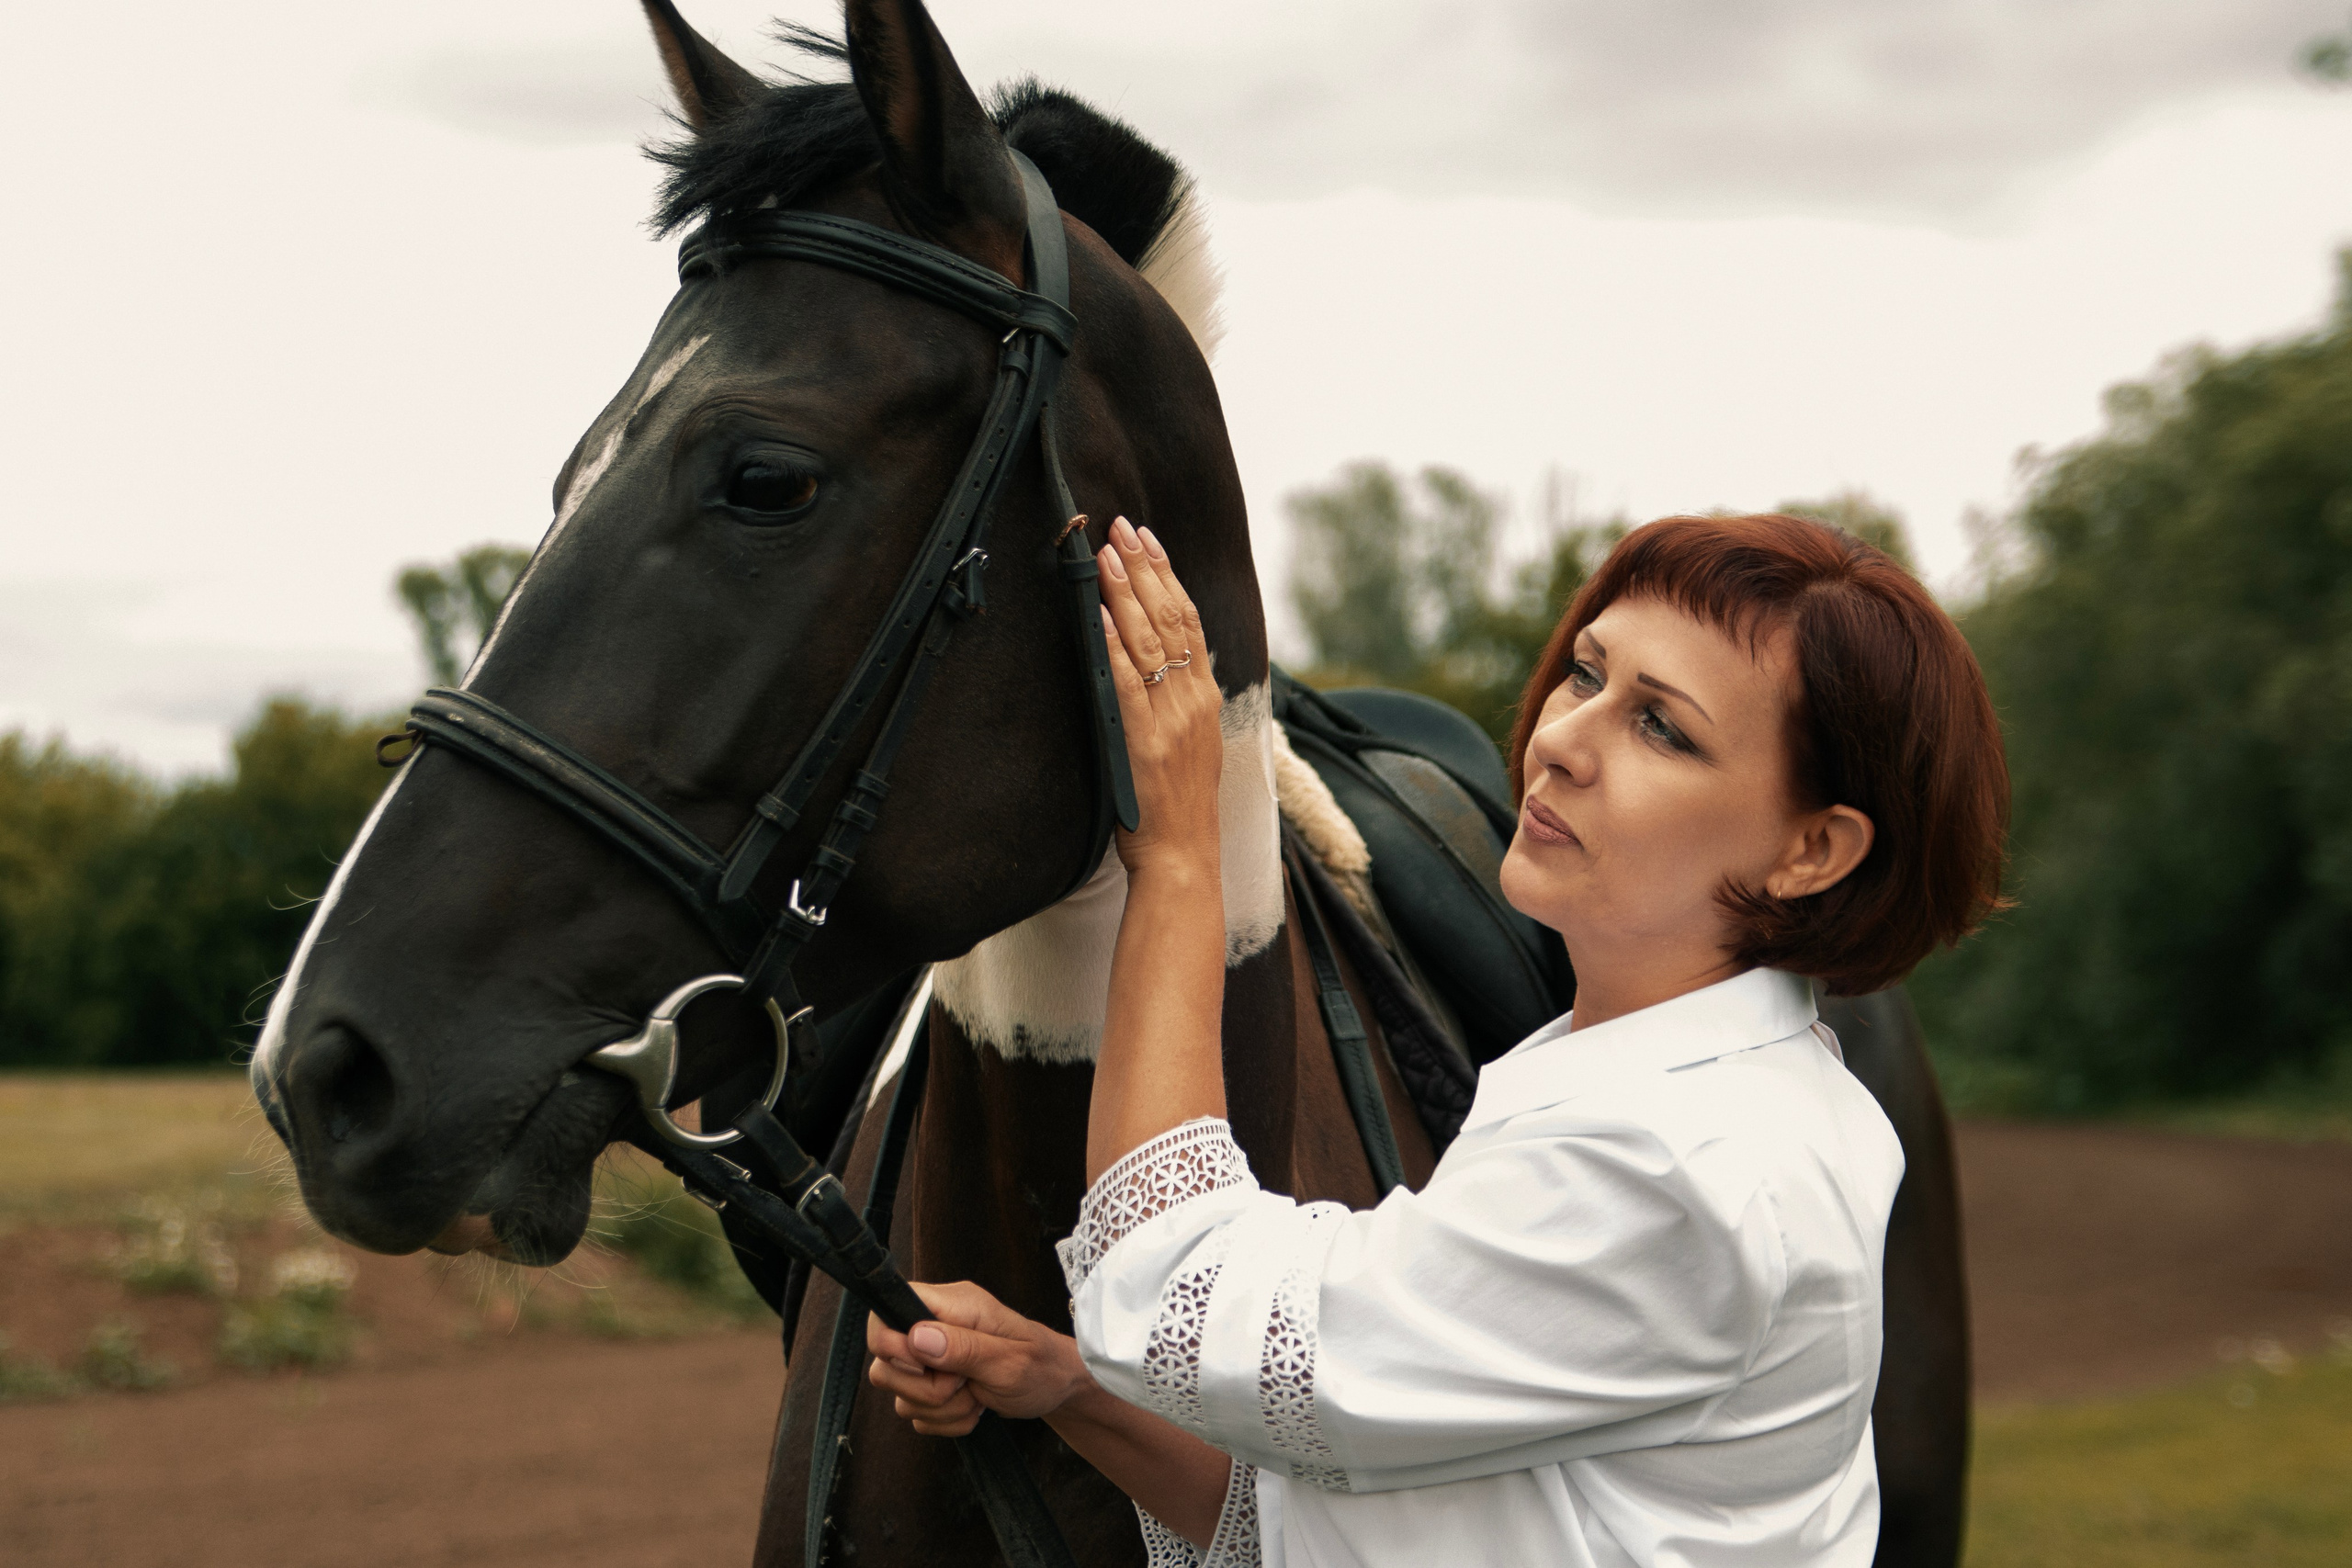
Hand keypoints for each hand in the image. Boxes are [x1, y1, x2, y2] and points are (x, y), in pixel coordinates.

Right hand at [867, 1280, 1093, 1437]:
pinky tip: (975, 1408)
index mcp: (950, 1305)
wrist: (1056, 1388)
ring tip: (977, 1395)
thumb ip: (963, 1347)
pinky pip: (916, 1415)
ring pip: (899, 1396)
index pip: (885, 1310)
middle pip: (884, 1364)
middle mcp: (933, 1328)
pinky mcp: (931, 1388)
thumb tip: (915, 1337)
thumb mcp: (1010, 1359)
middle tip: (965, 1383)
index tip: (925, 1365)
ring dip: (941, 1408)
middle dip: (925, 1388)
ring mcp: (930, 1360)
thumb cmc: (1041, 1364)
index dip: (890, 1343)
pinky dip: (945, 1421)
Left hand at [1098, 517, 1222, 881]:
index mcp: (1205, 698)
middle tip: (1122, 527)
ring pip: (1150, 639)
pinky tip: (1098, 610)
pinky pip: (1125, 680)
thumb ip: (1180, 702)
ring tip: (1106, 552)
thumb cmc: (1180, 807)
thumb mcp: (1192, 745)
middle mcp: (1192, 699)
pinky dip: (1112, 642)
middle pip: (1171, 618)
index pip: (1190, 621)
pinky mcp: (1143, 738)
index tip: (1148, 540)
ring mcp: (1170, 717)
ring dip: (1125, 590)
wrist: (1184, 855)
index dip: (1169, 576)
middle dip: (1145, 567)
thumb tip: (1162, 664)